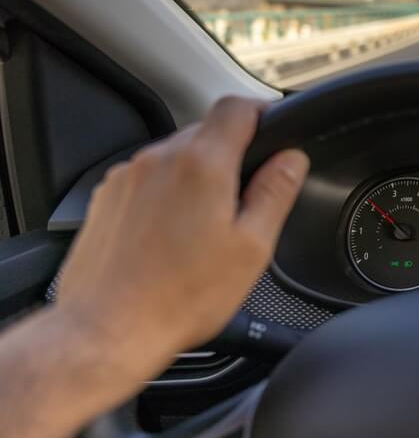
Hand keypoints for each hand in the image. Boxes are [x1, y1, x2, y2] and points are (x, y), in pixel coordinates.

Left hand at [55, 96, 308, 383]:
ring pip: (175, 157)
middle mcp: (160, 160)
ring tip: (204, 228)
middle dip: (230, 155)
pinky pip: (147, 180)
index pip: (236, 108)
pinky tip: (171, 237)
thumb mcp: (251, 248)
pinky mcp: (106, 198)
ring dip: (196, 177)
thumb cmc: (178, 297)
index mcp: (202, 164)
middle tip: (245, 198)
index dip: (261, 111)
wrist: (107, 330)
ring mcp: (127, 177)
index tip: (272, 128)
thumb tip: (292, 160)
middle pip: (206, 132)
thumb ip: (276, 193)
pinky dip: (165, 195)